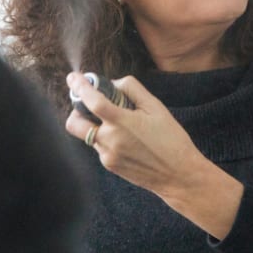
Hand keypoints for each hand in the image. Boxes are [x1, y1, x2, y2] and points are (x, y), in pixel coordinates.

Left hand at [66, 72, 202, 193]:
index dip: (80, 86)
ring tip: (118, 122)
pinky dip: (106, 138)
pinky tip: (127, 139)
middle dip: (76, 110)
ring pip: (87, 135)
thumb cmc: (171, 139)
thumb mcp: (156, 107)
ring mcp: (107, 156)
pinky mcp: (110, 166)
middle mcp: (109, 140)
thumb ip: (132, 90)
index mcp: (121, 122)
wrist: (179, 175)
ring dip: (94, 124)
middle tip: (90, 104)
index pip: (91, 101)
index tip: (74, 77)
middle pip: (74, 124)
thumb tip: (113, 84)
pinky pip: (99, 147)